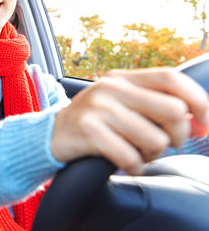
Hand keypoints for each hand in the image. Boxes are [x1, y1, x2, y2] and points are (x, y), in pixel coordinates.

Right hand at [51, 68, 208, 174]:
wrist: (51, 134)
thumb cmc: (95, 122)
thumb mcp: (121, 104)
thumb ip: (156, 106)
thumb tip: (200, 122)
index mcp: (122, 78)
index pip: (171, 78)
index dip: (198, 99)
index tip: (205, 122)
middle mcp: (111, 88)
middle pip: (172, 110)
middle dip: (177, 136)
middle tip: (164, 144)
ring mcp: (99, 108)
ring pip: (155, 139)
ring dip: (151, 155)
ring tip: (136, 152)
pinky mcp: (88, 131)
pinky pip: (130, 157)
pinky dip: (134, 166)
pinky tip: (124, 162)